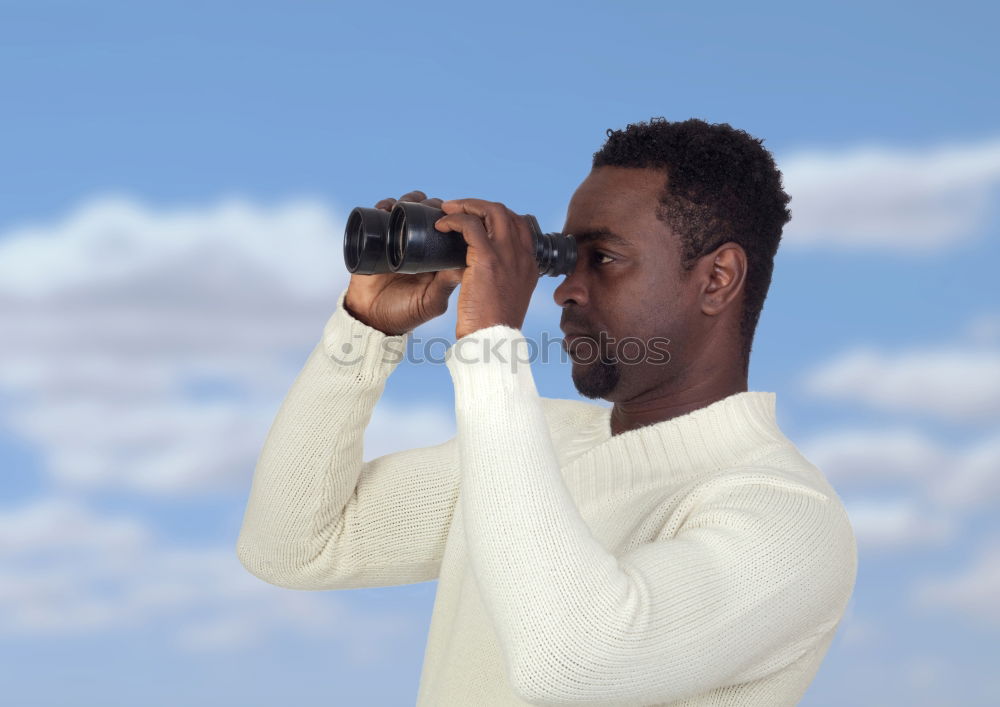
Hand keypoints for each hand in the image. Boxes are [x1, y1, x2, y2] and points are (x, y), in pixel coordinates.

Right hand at [343, 190, 463, 335]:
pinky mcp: (375, 241)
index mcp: (435, 256)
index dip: (452, 216)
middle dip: (430, 204)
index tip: (453, 212)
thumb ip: (446, 284)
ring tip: (406, 205)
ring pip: (405, 210)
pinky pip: (379, 216)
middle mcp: (417, 245)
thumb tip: (465, 261)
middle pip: (427, 213)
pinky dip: (383, 207)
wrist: (371, 320)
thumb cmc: (405, 314)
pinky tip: (386, 208)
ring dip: (408, 201)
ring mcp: (396, 241)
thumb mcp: (431, 302)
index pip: (448, 228)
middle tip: (430, 208)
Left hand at [434, 198, 540, 339]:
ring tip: (448, 210)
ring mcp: (507, 255)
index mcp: (529, 265)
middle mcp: (522, 255)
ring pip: (491, 211)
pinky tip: (441, 226)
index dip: (497, 216)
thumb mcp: (507, 299)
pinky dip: (454, 220)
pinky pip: (470, 225)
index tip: (477, 220)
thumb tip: (482, 271)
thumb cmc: (494, 326)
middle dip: (479, 205)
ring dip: (467, 206)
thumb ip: (501, 280)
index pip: (519, 225)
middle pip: (505, 212)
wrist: (493, 340)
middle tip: (457, 209)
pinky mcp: (487, 259)